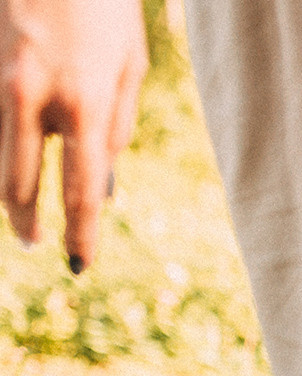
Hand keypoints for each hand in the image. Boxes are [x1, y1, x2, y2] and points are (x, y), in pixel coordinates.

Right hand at [1, 0, 146, 270]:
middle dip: (27, 218)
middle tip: (35, 245)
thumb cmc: (105, 9)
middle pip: (20, 180)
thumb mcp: (129, 67)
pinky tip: (15, 167)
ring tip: (21, 217)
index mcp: (85, 103)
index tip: (76, 265)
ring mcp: (1, 80)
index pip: (82, 188)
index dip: (79, 232)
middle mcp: (34, 96)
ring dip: (9, 188)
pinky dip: (5, 145)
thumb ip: (117, 127)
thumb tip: (101, 185)